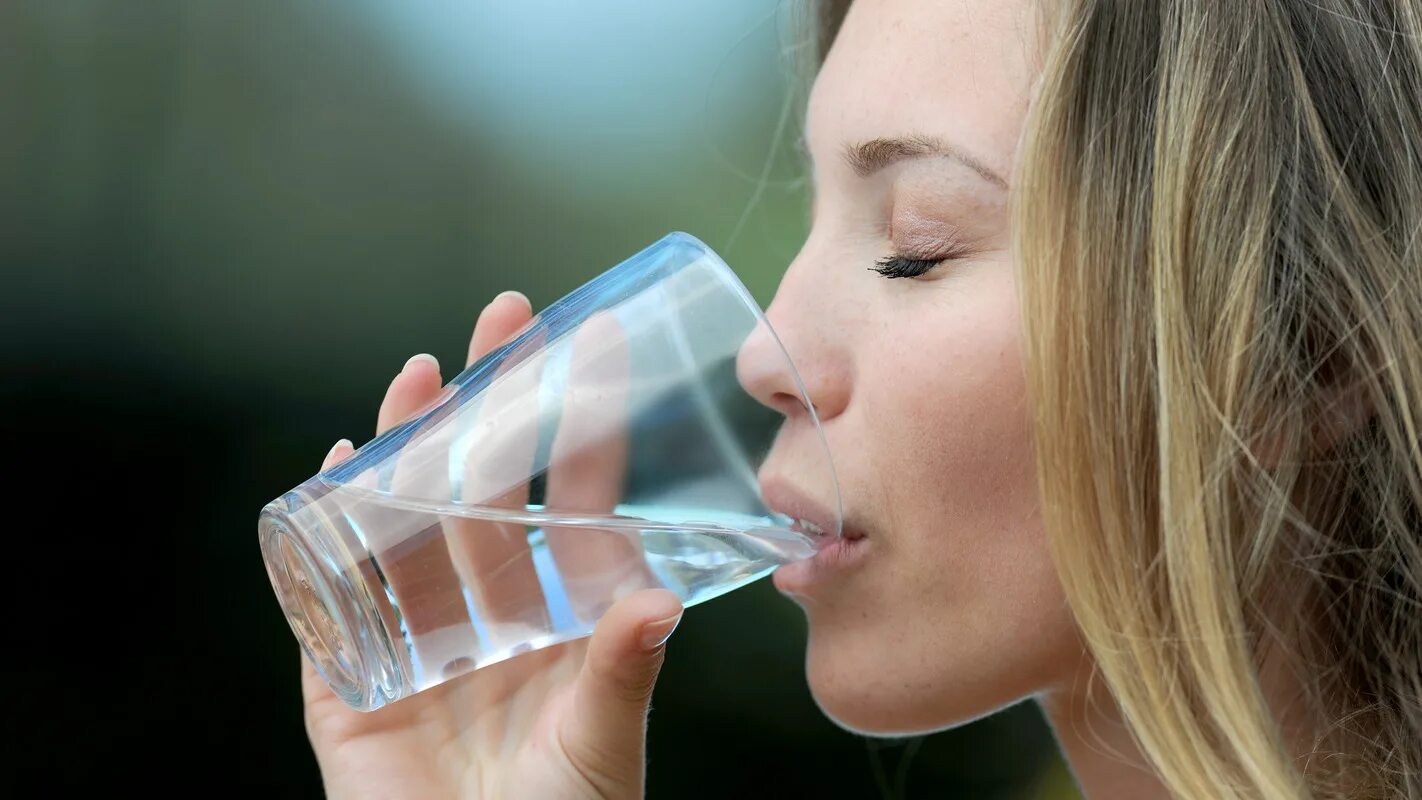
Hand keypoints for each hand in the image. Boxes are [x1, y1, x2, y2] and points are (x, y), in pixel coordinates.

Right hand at [302, 290, 681, 798]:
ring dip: (410, 448)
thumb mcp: (600, 743)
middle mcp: (491, 616)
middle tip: (508, 319)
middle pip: (485, 489)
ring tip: (419, 375)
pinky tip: (336, 473)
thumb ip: (623, 670)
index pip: (572, 503)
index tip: (595, 348)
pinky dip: (329, 534)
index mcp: (559, 621)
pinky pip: (336, 595)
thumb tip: (659, 599)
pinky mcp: (352, 679)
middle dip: (492, 405)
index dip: (581, 428)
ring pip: (409, 522)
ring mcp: (419, 639)